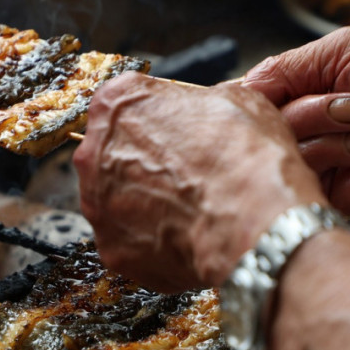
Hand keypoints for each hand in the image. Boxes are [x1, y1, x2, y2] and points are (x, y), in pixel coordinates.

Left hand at [73, 72, 326, 291]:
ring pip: (119, 203)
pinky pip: (131, 243)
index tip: (179, 134)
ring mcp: (98, 206)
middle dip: (145, 165)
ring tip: (190, 211)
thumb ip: (201, 102)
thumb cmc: (245, 157)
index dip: (159, 121)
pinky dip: (154, 243)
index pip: (126, 106)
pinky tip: (187, 238)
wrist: (254, 221)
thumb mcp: (236, 99)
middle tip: (185, 175)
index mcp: (118, 104)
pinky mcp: (113, 250)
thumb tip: (209, 111)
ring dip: (147, 205)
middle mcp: (95, 154)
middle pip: (114, 156)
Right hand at [243, 26, 349, 221]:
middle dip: (310, 102)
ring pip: (279, 140)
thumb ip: (287, 65)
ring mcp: (313, 158)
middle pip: (262, 115)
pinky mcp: (322, 191)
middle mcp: (307, 124)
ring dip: (329, 124)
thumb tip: (240, 86)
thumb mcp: (346, 50)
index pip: (257, 91)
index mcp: (309, 87)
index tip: (263, 91)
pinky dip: (336, 151)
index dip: (258, 91)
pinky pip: (299, 168)